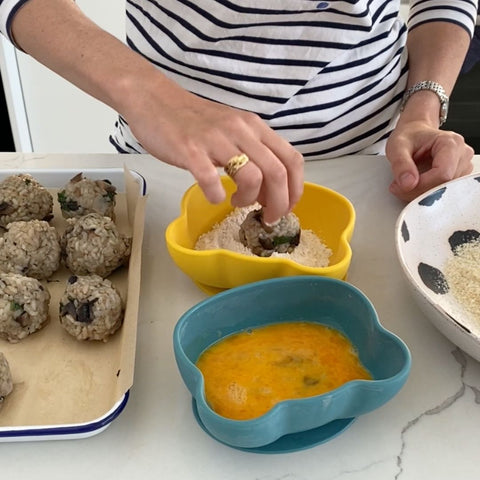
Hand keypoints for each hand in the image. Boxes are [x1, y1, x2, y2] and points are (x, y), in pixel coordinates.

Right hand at [123, 75, 303, 223]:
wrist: (156, 100)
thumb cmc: (197, 121)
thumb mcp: (234, 132)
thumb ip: (254, 155)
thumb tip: (270, 192)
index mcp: (255, 127)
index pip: (292, 159)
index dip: (296, 189)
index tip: (287, 207)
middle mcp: (241, 131)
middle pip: (277, 173)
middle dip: (279, 203)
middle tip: (269, 217)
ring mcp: (216, 140)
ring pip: (251, 177)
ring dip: (248, 199)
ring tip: (236, 202)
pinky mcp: (190, 151)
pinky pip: (211, 181)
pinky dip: (216, 196)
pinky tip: (213, 196)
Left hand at [385, 119, 473, 201]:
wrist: (414, 133)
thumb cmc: (408, 137)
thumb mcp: (397, 146)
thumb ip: (400, 164)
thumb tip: (408, 184)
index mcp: (451, 143)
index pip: (442, 174)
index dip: (420, 186)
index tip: (401, 186)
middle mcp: (462, 154)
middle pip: (444, 185)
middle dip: (419, 191)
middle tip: (400, 186)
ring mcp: (463, 166)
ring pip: (444, 191)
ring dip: (422, 193)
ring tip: (408, 182)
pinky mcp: (458, 175)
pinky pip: (444, 191)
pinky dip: (427, 193)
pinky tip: (417, 185)